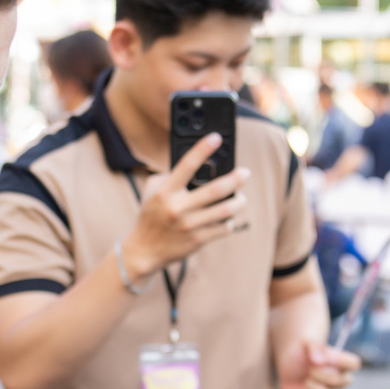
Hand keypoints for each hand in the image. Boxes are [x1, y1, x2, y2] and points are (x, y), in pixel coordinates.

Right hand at [121, 134, 251, 277]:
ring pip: (225, 210)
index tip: (216, 138)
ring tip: (241, 197)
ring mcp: (189, 226)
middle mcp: (177, 208)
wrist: (144, 250)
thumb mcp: (152, 192)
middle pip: (215, 190)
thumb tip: (196, 165)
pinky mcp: (197, 240)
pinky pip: (223, 228)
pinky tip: (228, 218)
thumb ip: (169, 176)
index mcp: (166, 192)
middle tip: (245, 172)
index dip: (202, 149)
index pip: (186, 165)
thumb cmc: (150, 216)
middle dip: (236, 179)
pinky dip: (229, 222)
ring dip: (239, 202)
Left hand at [277, 341, 359, 388]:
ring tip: (305, 383)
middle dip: (316, 375)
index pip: (354, 363)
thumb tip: (319, 360)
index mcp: (342, 363)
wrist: (290, 372)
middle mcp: (343, 381)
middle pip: (336, 381)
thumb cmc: (300, 355)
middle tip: (308, 371)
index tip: (321, 360)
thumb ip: (314, 347)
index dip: (339, 362)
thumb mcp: (305, 344)